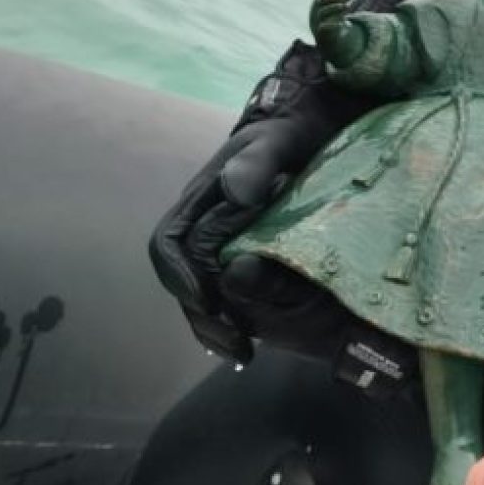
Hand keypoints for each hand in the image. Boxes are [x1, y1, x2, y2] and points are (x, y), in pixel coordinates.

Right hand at [149, 116, 323, 357]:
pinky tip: (252, 342)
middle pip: (182, 279)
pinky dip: (235, 319)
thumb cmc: (293, 133)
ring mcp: (220, 243)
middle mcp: (201, 225)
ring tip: (243, 354)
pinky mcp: (244, 255)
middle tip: (236, 345)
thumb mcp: (280, 140)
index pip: (169, 243)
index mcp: (198, 200)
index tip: (206, 302)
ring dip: (216, 327)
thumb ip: (259, 160)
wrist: (314, 130)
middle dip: (202, 316)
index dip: (180, 276)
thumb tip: (238, 192)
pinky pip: (226, 292)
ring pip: (201, 292)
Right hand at [309, 0, 358, 62]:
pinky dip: (334, 25)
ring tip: (348, 7)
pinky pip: (324, 27)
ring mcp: (317, 19)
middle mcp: (317, 8)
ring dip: (335, 8)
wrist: (325, 35)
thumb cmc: (331, 12)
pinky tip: (345, 23)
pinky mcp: (321, 32)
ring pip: (322, 12)